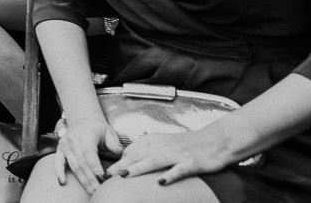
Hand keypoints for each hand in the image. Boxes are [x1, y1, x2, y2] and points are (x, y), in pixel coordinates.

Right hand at [53, 115, 122, 193]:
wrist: (83, 120)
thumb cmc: (98, 129)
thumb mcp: (109, 132)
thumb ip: (114, 144)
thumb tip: (120, 155)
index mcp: (86, 134)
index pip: (89, 152)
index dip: (95, 165)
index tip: (102, 177)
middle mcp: (73, 139)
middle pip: (81, 162)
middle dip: (91, 178)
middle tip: (99, 190)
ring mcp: (65, 144)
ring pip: (73, 165)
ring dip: (82, 180)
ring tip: (91, 191)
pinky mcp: (60, 149)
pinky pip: (58, 161)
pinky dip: (59, 172)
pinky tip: (63, 182)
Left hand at [110, 122, 241, 183]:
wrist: (216, 140)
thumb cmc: (189, 144)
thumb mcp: (165, 142)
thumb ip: (148, 149)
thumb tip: (129, 158)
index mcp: (155, 140)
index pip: (132, 150)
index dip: (119, 160)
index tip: (106, 170)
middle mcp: (163, 146)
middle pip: (139, 156)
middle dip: (121, 165)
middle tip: (106, 174)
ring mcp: (177, 154)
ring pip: (154, 161)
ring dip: (138, 168)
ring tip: (123, 175)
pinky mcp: (191, 163)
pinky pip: (179, 170)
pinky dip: (170, 175)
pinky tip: (160, 182)